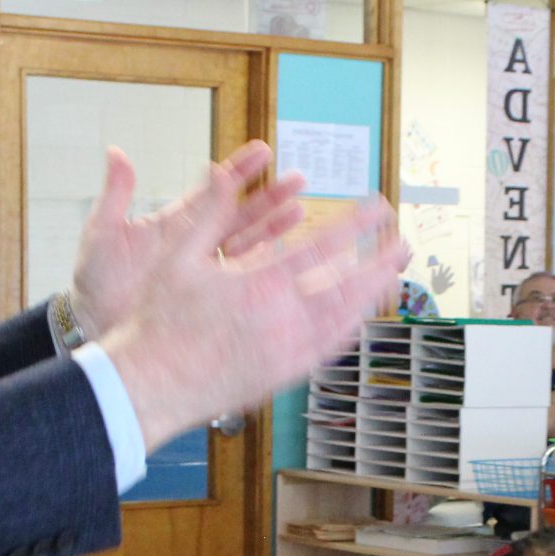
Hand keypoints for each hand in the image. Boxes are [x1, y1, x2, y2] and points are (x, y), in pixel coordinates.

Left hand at [69, 141, 303, 336]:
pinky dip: (266, 270)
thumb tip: (116, 154)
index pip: (214, 191)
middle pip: (242, 214)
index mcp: (175, 223)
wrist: (96, 330)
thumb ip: (115, 197)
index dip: (240, 171)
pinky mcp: (209, 299)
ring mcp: (204, 272)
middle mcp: (196, 244)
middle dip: (271, 196)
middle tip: (298, 179)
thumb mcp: (102, 237)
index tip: (263, 152)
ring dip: (275, 228)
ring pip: (250, 245)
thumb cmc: (95, 286)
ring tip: (301, 212)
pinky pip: (243, 282)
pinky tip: (285, 261)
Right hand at [96, 167, 408, 449]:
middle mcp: (283, 320)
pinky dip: (349, 328)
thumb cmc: (157, 322)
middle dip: (380, 262)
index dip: (356, 225)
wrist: (150, 386)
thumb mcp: (177, 257)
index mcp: (261, 285)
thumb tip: (220, 170)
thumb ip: (208, 212)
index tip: (379, 207)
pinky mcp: (283, 375)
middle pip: (348, 287)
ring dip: (371, 295)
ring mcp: (288, 352)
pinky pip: (329, 349)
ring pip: (345, 321)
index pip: (323, 247)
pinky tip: (358, 316)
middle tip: (404, 243)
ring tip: (391, 276)